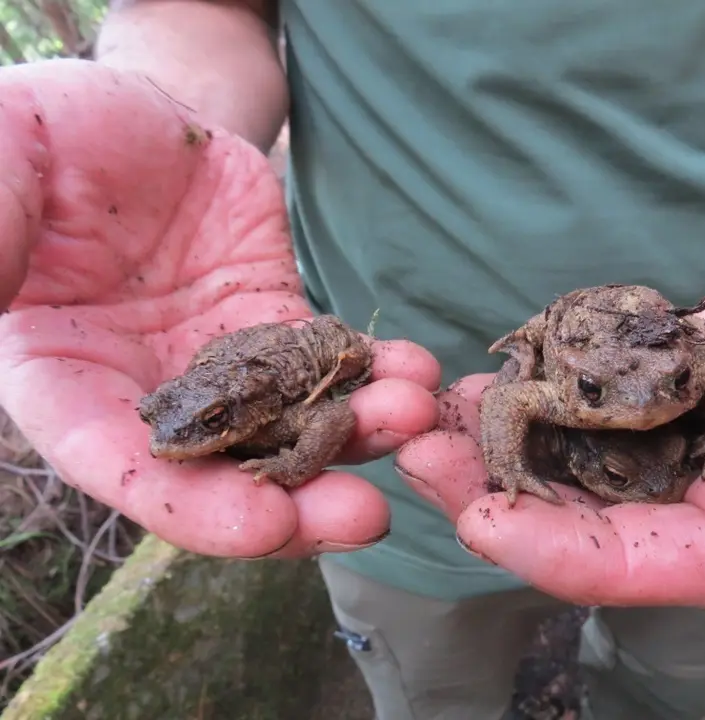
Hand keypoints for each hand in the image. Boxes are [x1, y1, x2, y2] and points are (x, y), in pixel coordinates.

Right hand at [0, 60, 440, 559]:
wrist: (130, 112)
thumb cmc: (47, 137)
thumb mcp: (3, 168)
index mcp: (63, 377)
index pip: (121, 465)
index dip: (191, 507)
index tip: (266, 526)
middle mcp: (147, 388)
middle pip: (224, 469)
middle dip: (299, 498)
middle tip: (366, 514)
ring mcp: (218, 360)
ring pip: (289, 420)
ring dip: (355, 432)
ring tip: (411, 418)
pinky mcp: (270, 320)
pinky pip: (324, 358)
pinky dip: (370, 370)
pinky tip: (413, 371)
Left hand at [393, 114, 704, 606]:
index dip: (594, 562)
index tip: (490, 527)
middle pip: (625, 524)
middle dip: (516, 507)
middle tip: (424, 459)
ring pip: (599, 468)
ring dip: (509, 454)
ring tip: (432, 421)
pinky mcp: (680, 370)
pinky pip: (599, 403)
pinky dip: (537, 400)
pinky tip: (483, 381)